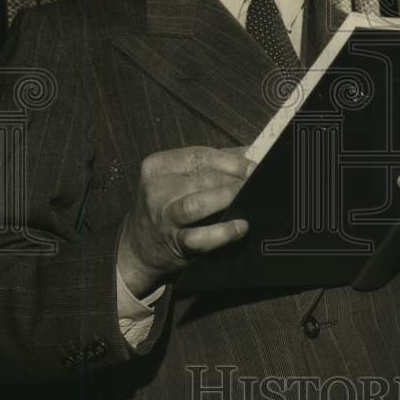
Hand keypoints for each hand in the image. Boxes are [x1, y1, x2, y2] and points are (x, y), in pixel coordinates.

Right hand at [119, 145, 252, 296]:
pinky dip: (222, 232)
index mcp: (158, 166)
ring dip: (227, 198)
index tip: (255, 166)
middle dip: (234, 179)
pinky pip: (199, 238)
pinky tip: (241, 227)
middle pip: (202, 178)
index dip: (231, 161)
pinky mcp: (174, 243)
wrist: (139, 248)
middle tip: (260, 182)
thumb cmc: (168, 204)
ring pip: (196, 204)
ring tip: (250, 197)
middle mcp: (156, 190)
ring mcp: (163, 218)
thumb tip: (252, 152)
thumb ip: (212, 162)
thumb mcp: (178, 178)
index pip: (199, 156)